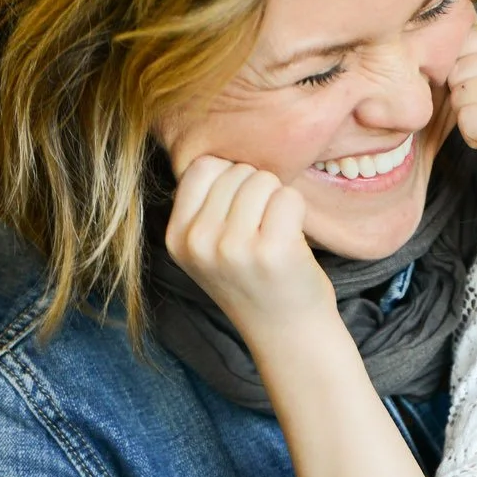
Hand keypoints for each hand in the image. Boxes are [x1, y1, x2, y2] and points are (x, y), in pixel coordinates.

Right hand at [165, 156, 333, 342]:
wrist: (288, 334)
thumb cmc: (255, 282)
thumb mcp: (209, 248)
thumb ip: (205, 204)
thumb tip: (218, 142)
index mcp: (177, 237)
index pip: (202, 167)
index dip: (231, 180)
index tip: (242, 213)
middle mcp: (199, 243)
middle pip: (236, 171)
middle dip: (257, 192)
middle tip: (263, 232)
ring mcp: (234, 247)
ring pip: (263, 179)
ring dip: (278, 202)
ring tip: (277, 236)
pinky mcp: (272, 250)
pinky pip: (288, 196)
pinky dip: (298, 212)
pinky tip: (293, 241)